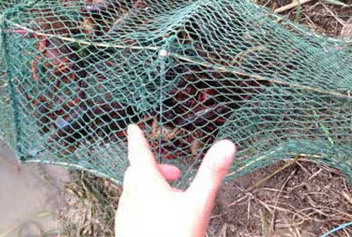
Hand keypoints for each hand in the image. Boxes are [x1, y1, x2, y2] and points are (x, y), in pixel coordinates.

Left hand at [115, 125, 235, 236]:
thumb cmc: (177, 236)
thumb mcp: (199, 204)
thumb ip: (212, 172)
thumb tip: (227, 143)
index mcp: (146, 184)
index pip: (139, 152)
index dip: (137, 138)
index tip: (133, 126)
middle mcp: (130, 197)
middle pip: (136, 171)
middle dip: (155, 167)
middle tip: (177, 175)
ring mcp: (124, 216)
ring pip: (133, 191)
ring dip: (149, 186)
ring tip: (173, 200)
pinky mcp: (124, 231)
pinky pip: (131, 208)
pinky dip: (143, 203)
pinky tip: (160, 219)